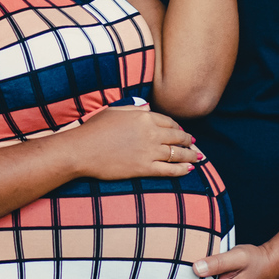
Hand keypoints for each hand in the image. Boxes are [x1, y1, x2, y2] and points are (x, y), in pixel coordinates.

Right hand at [69, 104, 201, 180]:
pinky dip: (182, 170)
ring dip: (190, 155)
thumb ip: (133, 109)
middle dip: (188, 140)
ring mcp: (149, 151)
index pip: (169, 121)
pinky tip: (188, 169)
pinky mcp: (144, 168)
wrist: (82, 150)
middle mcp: (151, 133)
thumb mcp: (114, 111)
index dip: (178, 127)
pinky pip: (170, 170)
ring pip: (178, 153)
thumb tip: (147, 108)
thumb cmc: (94, 129)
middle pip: (177, 136)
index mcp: (143, 116)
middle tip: (193, 144)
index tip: (181, 131)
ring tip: (197, 157)